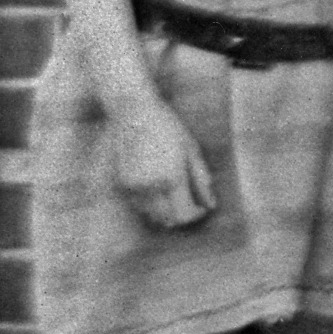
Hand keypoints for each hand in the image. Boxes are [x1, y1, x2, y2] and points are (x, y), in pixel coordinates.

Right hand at [105, 93, 213, 231]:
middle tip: (191, 205)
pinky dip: (149, 205)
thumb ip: (201, 180)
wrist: (134, 113)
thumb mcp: (191, 150)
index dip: (195, 216)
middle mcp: (150, 186)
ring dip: (164, 212)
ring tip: (175, 197)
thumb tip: (211, 205)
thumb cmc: (168, 128)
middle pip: (167, 219)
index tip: (202, 209)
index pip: (184, 214)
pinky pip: (137, 205)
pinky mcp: (120, 184)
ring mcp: (132, 187)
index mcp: (172, 177)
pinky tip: (158, 190)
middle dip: (181, 217)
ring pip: (151, 215)